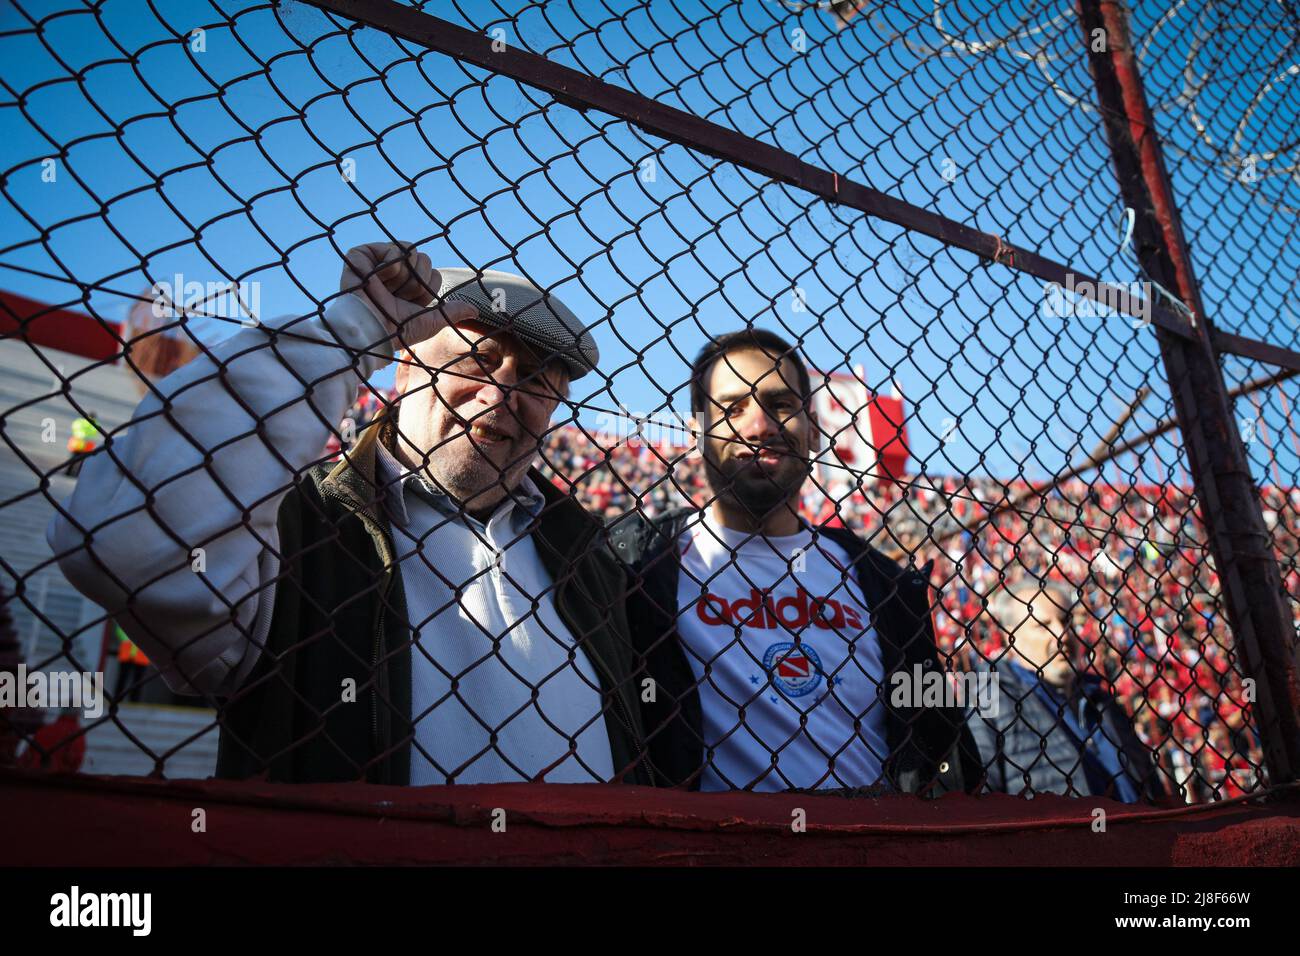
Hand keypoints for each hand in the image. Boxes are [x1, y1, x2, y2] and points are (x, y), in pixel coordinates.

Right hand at [340, 241, 475, 346]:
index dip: (427, 290)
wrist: (374, 332)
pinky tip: (375, 280)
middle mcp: (395, 270)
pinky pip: (391, 249)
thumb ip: (452, 312)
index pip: (433, 273)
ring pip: (410, 251)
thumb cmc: (398, 332)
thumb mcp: (430, 322)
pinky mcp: (361, 256)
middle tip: (398, 297)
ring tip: (386, 290)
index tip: (411, 305)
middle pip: (424, 259)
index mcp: (409, 284)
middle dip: (417, 283)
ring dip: (404, 277)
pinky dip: (390, 267)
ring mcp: (377, 260)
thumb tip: (475, 310)